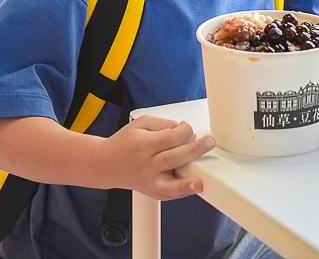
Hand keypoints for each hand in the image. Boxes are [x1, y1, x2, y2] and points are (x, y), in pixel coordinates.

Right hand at [96, 115, 214, 199]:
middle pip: (174, 158)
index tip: (187, 127)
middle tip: (210, 142)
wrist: (108, 164)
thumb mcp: (141, 123)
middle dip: (195, 149)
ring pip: (170, 184)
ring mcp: (149, 181)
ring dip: (187, 182)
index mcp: (143, 145)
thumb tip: (183, 129)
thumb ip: (163, 124)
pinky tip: (194, 187)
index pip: (170, 138)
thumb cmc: (127, 142)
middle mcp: (146, 165)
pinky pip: (170, 194)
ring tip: (200, 180)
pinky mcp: (153, 192)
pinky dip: (183, 192)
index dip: (185, 130)